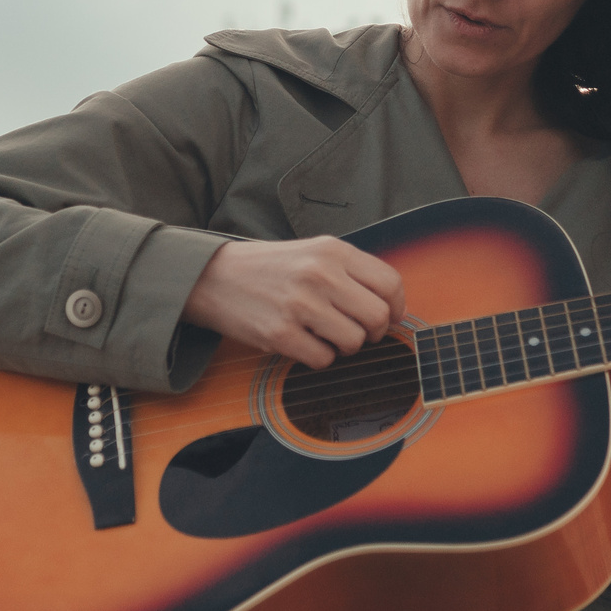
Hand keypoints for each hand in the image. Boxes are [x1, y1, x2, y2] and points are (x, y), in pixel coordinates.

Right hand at [183, 237, 407, 368]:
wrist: (214, 277)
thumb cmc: (271, 268)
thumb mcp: (314, 252)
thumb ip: (351, 272)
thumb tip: (391, 306)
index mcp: (333, 251)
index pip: (390, 284)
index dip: (396, 308)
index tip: (389, 318)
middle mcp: (320, 274)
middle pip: (378, 317)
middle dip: (373, 332)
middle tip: (357, 332)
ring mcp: (300, 304)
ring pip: (354, 342)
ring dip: (345, 347)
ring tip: (325, 335)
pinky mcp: (280, 334)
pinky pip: (323, 359)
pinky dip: (318, 357)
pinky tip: (303, 342)